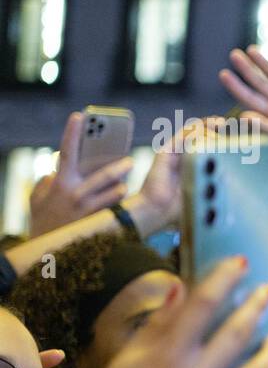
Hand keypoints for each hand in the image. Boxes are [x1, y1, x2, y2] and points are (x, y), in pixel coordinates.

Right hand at [28, 112, 133, 236]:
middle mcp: (75, 194)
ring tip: (126, 179)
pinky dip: (121, 202)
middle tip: (129, 159)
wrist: (47, 252)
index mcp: (60, 182)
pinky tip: (124, 200)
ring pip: (116, 192)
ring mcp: (89, 209)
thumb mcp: (38, 198)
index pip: (67, 152)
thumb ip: (48, 181)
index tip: (79, 116)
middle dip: (119, 165)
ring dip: (123, 185)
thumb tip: (58, 169)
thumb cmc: (43, 220)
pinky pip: (118, 208)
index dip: (72, 132)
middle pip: (103, 173)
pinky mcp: (100, 222)